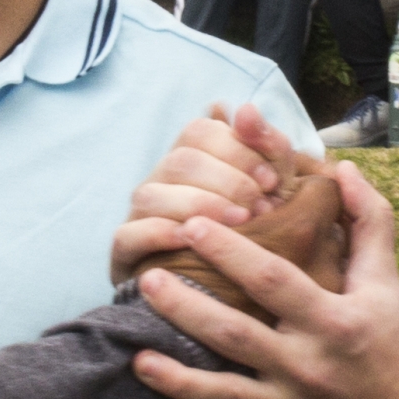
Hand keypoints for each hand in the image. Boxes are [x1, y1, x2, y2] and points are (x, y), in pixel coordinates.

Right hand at [111, 103, 302, 282]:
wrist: (228, 291)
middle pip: (180, 160)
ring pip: (150, 194)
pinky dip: (160, 233)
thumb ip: (269, 147)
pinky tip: (194, 240)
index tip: (272, 180)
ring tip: (240, 224)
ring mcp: (139, 215)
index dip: (238, 149)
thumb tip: (245, 108)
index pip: (201, 130)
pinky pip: (128, 235)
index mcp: (190, 157)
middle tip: (261, 208)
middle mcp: (160, 180)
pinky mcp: (126, 252)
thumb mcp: (271, 188)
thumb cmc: (254, 231)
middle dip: (227, 181)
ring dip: (199, 205)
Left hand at [133, 162, 398, 398]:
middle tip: (148, 277)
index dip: (232, 253)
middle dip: (187, 307)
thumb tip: (344, 167)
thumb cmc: (392, 338)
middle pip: (236, 335)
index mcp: (334, 321)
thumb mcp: (386, 279)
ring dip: (174, 376)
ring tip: (133, 351)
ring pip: (221, 392)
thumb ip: (368, 219)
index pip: (275, 281)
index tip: (195, 225)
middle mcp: (309, 365)